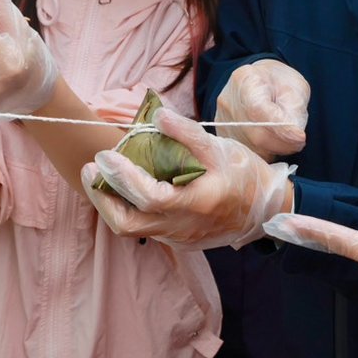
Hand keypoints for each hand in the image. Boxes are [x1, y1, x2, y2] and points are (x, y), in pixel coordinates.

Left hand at [82, 109, 294, 249]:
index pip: (149, 197)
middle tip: (91, 168)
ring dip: (111, 204)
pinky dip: (129, 208)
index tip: (105, 155)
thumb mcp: (220, 148)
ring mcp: (179, 238)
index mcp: (196, 204)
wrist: (266, 210)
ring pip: (132, 229)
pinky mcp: (178, 241)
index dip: (123, 177)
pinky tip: (126, 189)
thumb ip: (187, 133)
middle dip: (102, 197)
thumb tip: (156, 115)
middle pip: (128, 224)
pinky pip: (145, 228)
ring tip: (102, 177)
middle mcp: (183, 228)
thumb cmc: (244, 175)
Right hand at [215, 60, 309, 156]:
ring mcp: (222, 120)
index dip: (281, 128)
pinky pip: (246, 152)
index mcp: (245, 80)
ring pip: (251, 147)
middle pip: (255, 134)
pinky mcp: (224, 136)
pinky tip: (273, 142)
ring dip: (274, 149)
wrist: (261, 83)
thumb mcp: (296, 88)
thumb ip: (295, 110)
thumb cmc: (280, 83)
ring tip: (286, 138)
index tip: (300, 138)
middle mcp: (228, 101)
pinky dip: (264, 152)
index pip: (259, 110)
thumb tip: (293, 136)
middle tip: (298, 142)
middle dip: (282, 143)